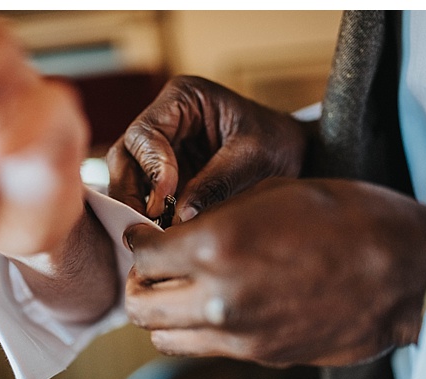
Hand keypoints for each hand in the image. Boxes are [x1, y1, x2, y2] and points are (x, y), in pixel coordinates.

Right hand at [106, 75, 304, 225]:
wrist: (298, 154)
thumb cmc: (278, 143)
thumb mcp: (252, 158)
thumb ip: (215, 182)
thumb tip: (179, 216)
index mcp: (183, 97)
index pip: (147, 132)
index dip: (151, 166)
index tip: (165, 197)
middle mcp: (166, 119)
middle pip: (127, 155)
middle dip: (133, 191)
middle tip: (143, 224)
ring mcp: (164, 147)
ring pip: (131, 177)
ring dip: (138, 206)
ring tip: (152, 233)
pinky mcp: (169, 173)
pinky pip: (148, 194)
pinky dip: (151, 214)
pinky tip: (161, 234)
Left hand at [120, 178, 425, 367]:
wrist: (410, 271)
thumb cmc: (354, 218)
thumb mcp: (278, 191)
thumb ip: (219, 214)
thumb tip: (184, 228)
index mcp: (217, 246)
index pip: (142, 254)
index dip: (142, 239)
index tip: (150, 233)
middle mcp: (219, 298)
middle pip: (140, 306)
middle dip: (143, 282)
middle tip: (160, 265)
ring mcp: (241, 335)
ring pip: (165, 337)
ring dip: (166, 313)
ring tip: (188, 290)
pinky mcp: (265, 356)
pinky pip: (209, 349)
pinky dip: (203, 330)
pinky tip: (228, 304)